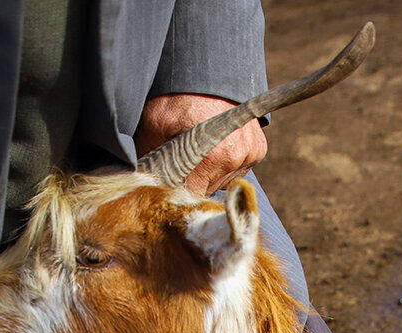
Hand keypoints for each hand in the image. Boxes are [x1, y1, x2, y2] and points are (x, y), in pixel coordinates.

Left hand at [134, 93, 267, 195]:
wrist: (206, 68)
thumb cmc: (176, 96)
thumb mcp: (154, 126)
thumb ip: (152, 161)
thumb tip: (143, 187)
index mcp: (214, 156)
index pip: (193, 195)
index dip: (177, 189)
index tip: (167, 180)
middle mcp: (237, 157)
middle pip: (208, 190)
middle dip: (192, 178)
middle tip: (180, 157)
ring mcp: (251, 153)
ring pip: (222, 182)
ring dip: (208, 172)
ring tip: (197, 148)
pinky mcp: (258, 149)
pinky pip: (237, 170)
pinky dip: (223, 164)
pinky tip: (213, 146)